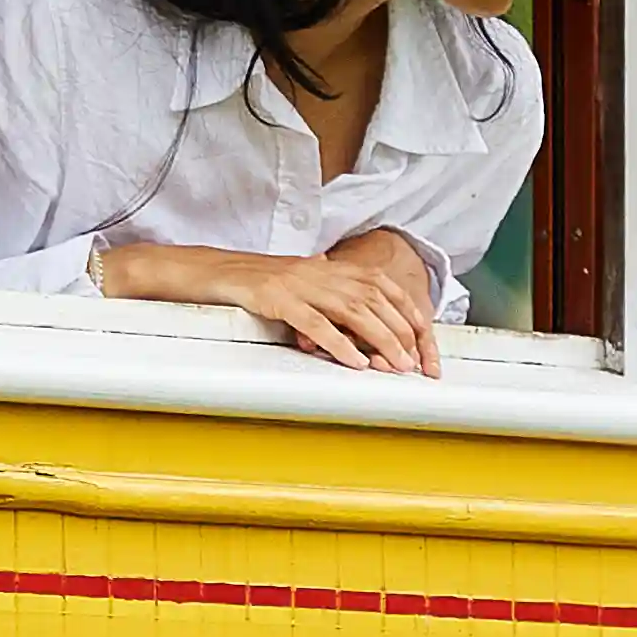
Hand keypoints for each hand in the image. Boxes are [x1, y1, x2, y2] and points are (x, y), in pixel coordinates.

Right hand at [93, 231, 444, 375]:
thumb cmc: (253, 284)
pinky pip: (313, 322)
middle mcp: (321, 271)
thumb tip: (359, 314)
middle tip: (418, 366)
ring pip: (352, 310)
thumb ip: (329, 295)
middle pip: (376, 300)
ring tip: (397, 367)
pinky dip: (338, 343)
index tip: (428, 349)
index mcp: (331, 268)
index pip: (386, 289)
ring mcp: (298, 283)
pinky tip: (355, 363)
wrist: (208, 271)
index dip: (410, 317)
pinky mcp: (274, 297)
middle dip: (403, 334)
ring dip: (380, 340)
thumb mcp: (300, 285)